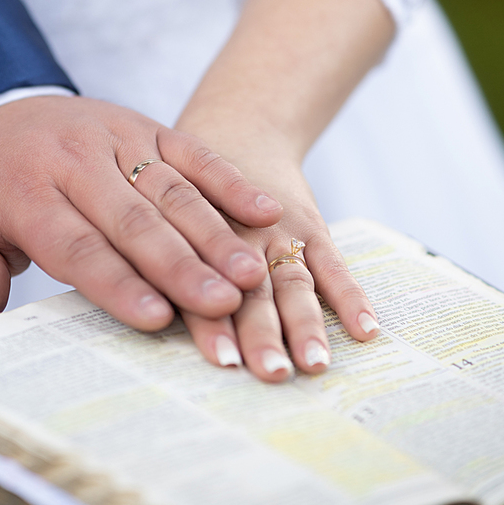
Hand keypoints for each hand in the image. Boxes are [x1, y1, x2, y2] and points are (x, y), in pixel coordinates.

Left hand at [0, 95, 286, 330]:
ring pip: (171, 188)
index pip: (76, 243)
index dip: (116, 281)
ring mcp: (115, 137)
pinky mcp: (145, 126)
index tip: (155, 316)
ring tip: (250, 274)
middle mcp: (75, 160)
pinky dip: (229, 180)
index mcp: (25, 191)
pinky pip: (192, 151)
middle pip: (133, 219)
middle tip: (221, 304)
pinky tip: (264, 210)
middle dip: (180, 265)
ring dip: (214, 233)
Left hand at [170, 121, 379, 382]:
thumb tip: (139, 318)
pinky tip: (364, 329)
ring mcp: (277, 234)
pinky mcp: (310, 227)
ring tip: (314, 363)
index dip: (212, 325)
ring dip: (305, 323)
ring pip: (291, 282)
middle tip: (270, 372)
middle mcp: (237, 241)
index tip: (224, 362)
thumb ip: (155, 266)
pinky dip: (349, 297)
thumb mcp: (163, 218)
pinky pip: (332, 264)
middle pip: (250, 292)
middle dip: (261, 334)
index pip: (201, 288)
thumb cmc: (188, 192)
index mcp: (194, 244)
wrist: (235, 132)